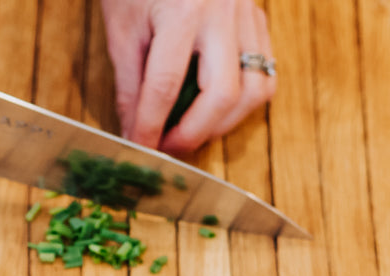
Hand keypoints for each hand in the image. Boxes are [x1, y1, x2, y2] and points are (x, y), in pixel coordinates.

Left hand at [100, 0, 275, 153]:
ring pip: (256, 89)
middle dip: (195, 132)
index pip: (166, 86)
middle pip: (223, 95)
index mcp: (182, 10)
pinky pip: (266, 72)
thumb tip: (134, 128)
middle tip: (169, 145)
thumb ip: (130, 81)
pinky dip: (245, 99)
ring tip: (196, 128)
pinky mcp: (258, 16)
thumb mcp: (122, 23)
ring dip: (226, 122)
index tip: (141, 147)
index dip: (151, 125)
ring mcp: (246, 14)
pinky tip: (217, 103)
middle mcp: (221, 13)